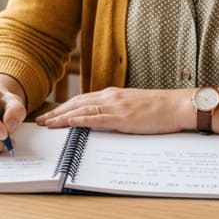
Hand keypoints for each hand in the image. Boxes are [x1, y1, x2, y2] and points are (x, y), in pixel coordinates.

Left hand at [36, 87, 192, 133]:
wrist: (177, 106)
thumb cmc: (159, 108)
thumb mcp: (134, 106)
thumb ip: (118, 110)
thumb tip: (104, 120)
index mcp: (113, 95)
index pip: (82, 100)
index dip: (64, 107)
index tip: (51, 114)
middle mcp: (111, 97)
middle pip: (77, 103)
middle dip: (57, 112)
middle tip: (41, 120)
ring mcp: (116, 106)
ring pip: (82, 110)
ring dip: (62, 116)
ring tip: (47, 123)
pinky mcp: (123, 117)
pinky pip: (97, 118)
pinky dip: (80, 119)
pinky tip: (68, 122)